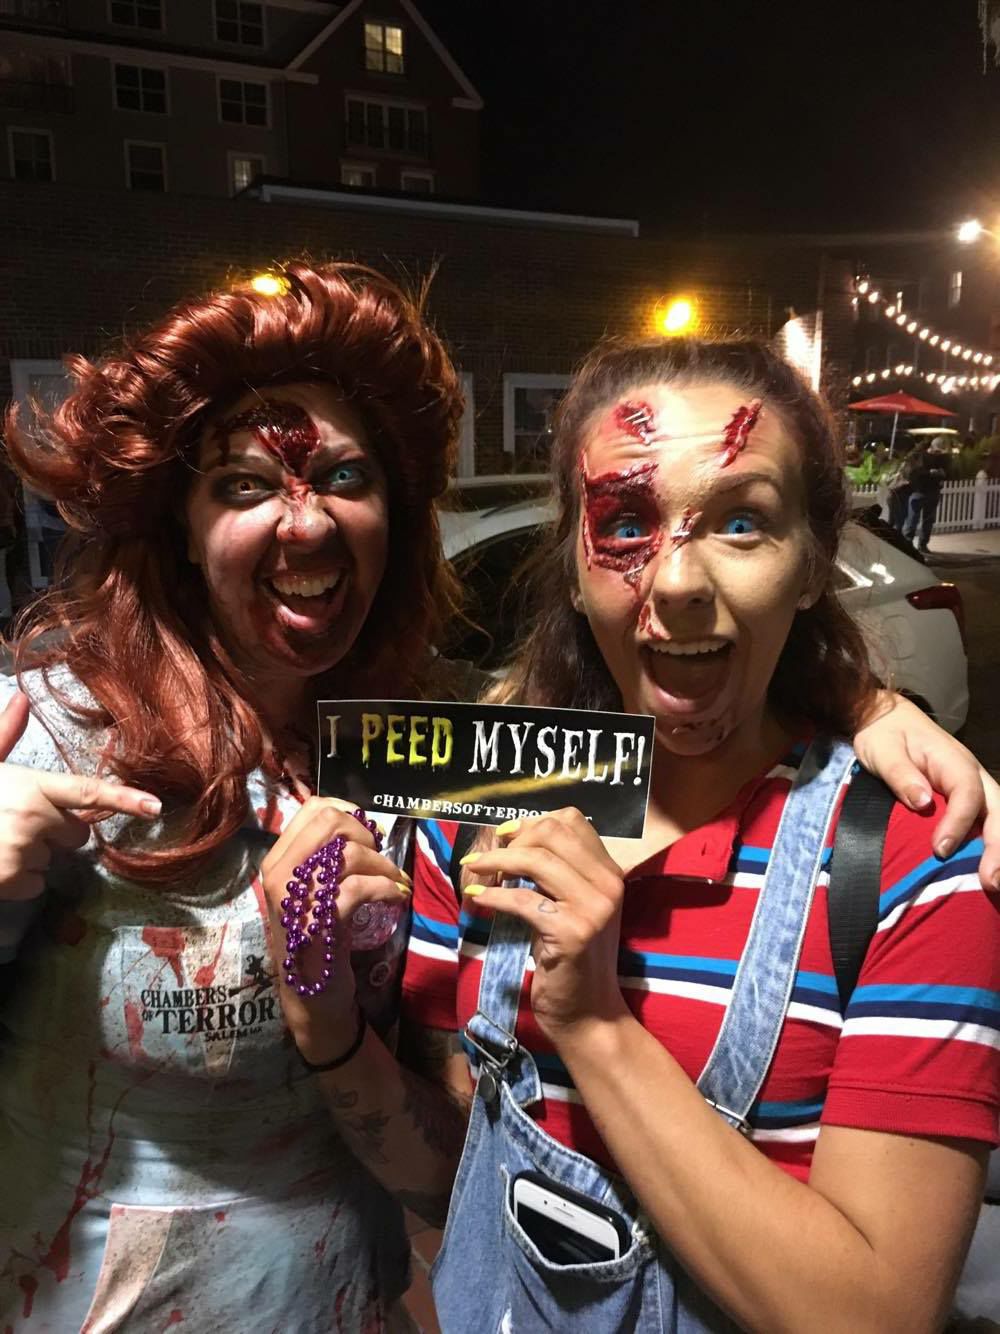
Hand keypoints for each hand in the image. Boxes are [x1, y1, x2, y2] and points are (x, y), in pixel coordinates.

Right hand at [0, 691, 161, 900]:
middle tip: (16, 823)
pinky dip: (19, 882)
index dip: (125, 799)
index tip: (156, 807)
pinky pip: (37, 885)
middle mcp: (32, 817)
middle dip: (55, 832)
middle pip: (77, 833)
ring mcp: (23, 851)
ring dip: (34, 857)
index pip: (87, 791)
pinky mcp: (11, 881)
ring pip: (55, 861)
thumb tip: (21, 699)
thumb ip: (5, 735)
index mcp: (30, 785)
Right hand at [259, 797, 409, 1061]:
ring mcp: (295, 899)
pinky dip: (387, 888)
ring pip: (348, 854)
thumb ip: (324, 857)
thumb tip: (359, 824)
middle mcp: (278, 875)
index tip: (366, 833)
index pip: (311, 809)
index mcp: (276, 861)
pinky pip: (360, 887)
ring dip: (383, 864)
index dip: (348, 812)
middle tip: (378, 857)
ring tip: (394, 880)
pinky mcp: (318, 923)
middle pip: (328, 822)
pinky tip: (396, 898)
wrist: (311, 998)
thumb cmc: (316, 938)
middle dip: (364, 834)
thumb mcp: (312, 891)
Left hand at [459, 808, 628, 1042]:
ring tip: (474, 869)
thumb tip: (511, 835)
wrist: (588, 1012)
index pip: (573, 820)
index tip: (506, 836)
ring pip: (536, 860)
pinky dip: (493, 895)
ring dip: (496, 861)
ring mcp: (594, 908)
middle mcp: (609, 884)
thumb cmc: (571, 958)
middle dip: (512, 839)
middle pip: (553, 833)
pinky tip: (477, 898)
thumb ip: (556, 871)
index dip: (534, 821)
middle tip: (487, 856)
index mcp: (611, 871)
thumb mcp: (571, 905)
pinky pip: (523, 900)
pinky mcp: (572, 932)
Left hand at [853, 691, 999, 888]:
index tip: (940, 850)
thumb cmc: (884, 734)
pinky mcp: (966, 801)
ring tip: (994, 884)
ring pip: (999, 818)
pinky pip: (986, 823)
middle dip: (999, 846)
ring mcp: (973, 788)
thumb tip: (922, 802)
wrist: (886, 719)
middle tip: (991, 881)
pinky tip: (983, 872)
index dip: (959, 823)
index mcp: (953, 761)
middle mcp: (972, 775)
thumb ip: (900, 774)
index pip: (967, 793)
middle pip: (999, 810)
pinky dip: (990, 847)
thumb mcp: (882, 750)